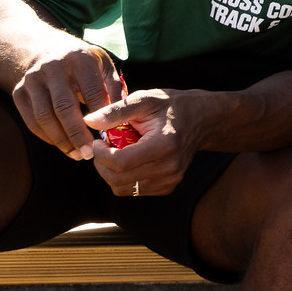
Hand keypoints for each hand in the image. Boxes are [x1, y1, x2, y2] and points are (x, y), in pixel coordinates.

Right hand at [9, 30, 124, 158]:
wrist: (49, 52)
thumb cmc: (86, 65)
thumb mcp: (104, 67)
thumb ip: (114, 88)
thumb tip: (120, 117)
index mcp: (79, 58)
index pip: (90, 91)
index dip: (99, 116)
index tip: (107, 135)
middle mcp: (52, 67)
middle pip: (64, 107)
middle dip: (77, 133)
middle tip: (89, 152)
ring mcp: (32, 79)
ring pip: (44, 117)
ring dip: (61, 140)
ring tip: (77, 155)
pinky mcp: (18, 92)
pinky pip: (31, 121)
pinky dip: (47, 137)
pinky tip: (63, 146)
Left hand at [84, 90, 207, 196]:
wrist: (204, 119)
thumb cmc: (173, 106)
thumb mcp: (145, 99)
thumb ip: (116, 111)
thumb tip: (88, 121)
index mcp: (164, 144)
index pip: (120, 162)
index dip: (100, 154)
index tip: (99, 140)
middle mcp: (170, 166)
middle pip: (117, 180)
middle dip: (102, 164)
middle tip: (105, 147)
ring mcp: (170, 179)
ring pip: (122, 189)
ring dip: (112, 173)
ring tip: (119, 152)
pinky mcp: (168, 187)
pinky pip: (133, 190)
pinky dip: (125, 178)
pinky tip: (133, 160)